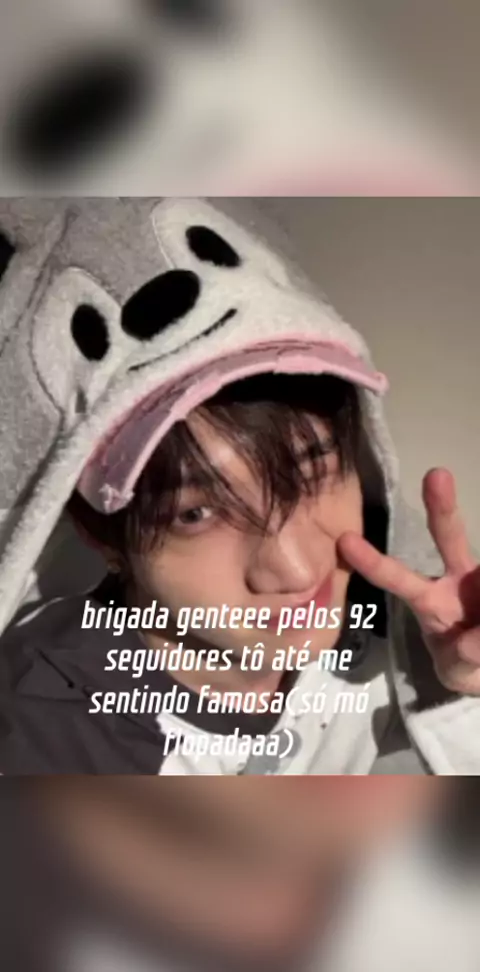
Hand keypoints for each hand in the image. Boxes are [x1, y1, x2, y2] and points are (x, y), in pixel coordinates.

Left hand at [338, 468, 479, 694]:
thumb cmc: (466, 662)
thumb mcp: (458, 671)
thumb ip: (460, 661)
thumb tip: (469, 642)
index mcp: (429, 599)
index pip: (397, 578)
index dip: (373, 562)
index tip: (345, 541)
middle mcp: (457, 578)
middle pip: (448, 536)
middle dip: (441, 506)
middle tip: (435, 475)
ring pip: (479, 562)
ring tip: (473, 639)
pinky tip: (479, 638)